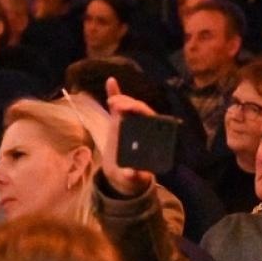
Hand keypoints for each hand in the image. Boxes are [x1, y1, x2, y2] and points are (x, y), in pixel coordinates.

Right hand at [99, 78, 159, 197]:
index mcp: (150, 137)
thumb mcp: (133, 179)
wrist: (123, 177)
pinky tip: (111, 81)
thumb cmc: (132, 177)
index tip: (130, 109)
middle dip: (129, 103)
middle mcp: (142, 127)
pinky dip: (115, 94)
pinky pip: (118, 107)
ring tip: (112, 101)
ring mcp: (131, 123)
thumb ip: (134, 176)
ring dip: (121, 99)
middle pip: (139, 108)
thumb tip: (132, 173)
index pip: (150, 118)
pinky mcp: (119, 122)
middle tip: (116, 104)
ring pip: (129, 106)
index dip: (141, 111)